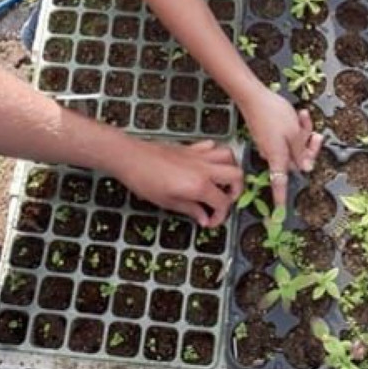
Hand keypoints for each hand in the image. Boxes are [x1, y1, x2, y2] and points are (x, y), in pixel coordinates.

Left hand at [114, 139, 241, 226]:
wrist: (131, 157)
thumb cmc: (145, 181)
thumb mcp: (167, 202)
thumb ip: (191, 210)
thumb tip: (204, 218)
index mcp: (199, 185)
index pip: (223, 202)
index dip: (220, 216)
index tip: (210, 221)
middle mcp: (204, 168)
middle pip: (236, 175)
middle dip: (236, 191)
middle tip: (224, 201)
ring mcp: (199, 155)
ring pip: (229, 156)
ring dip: (230, 169)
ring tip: (221, 182)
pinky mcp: (192, 147)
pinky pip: (213, 147)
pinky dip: (216, 155)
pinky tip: (207, 166)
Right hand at [238, 87, 322, 208]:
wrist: (253, 97)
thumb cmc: (274, 114)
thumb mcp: (294, 132)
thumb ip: (302, 151)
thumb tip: (306, 168)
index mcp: (278, 157)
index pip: (280, 184)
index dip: (280, 200)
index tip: (279, 215)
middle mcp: (272, 154)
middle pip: (296, 160)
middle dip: (309, 147)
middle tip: (316, 135)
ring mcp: (269, 145)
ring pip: (294, 145)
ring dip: (303, 133)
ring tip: (303, 117)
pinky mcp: (268, 136)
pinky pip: (287, 137)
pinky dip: (294, 128)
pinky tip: (297, 115)